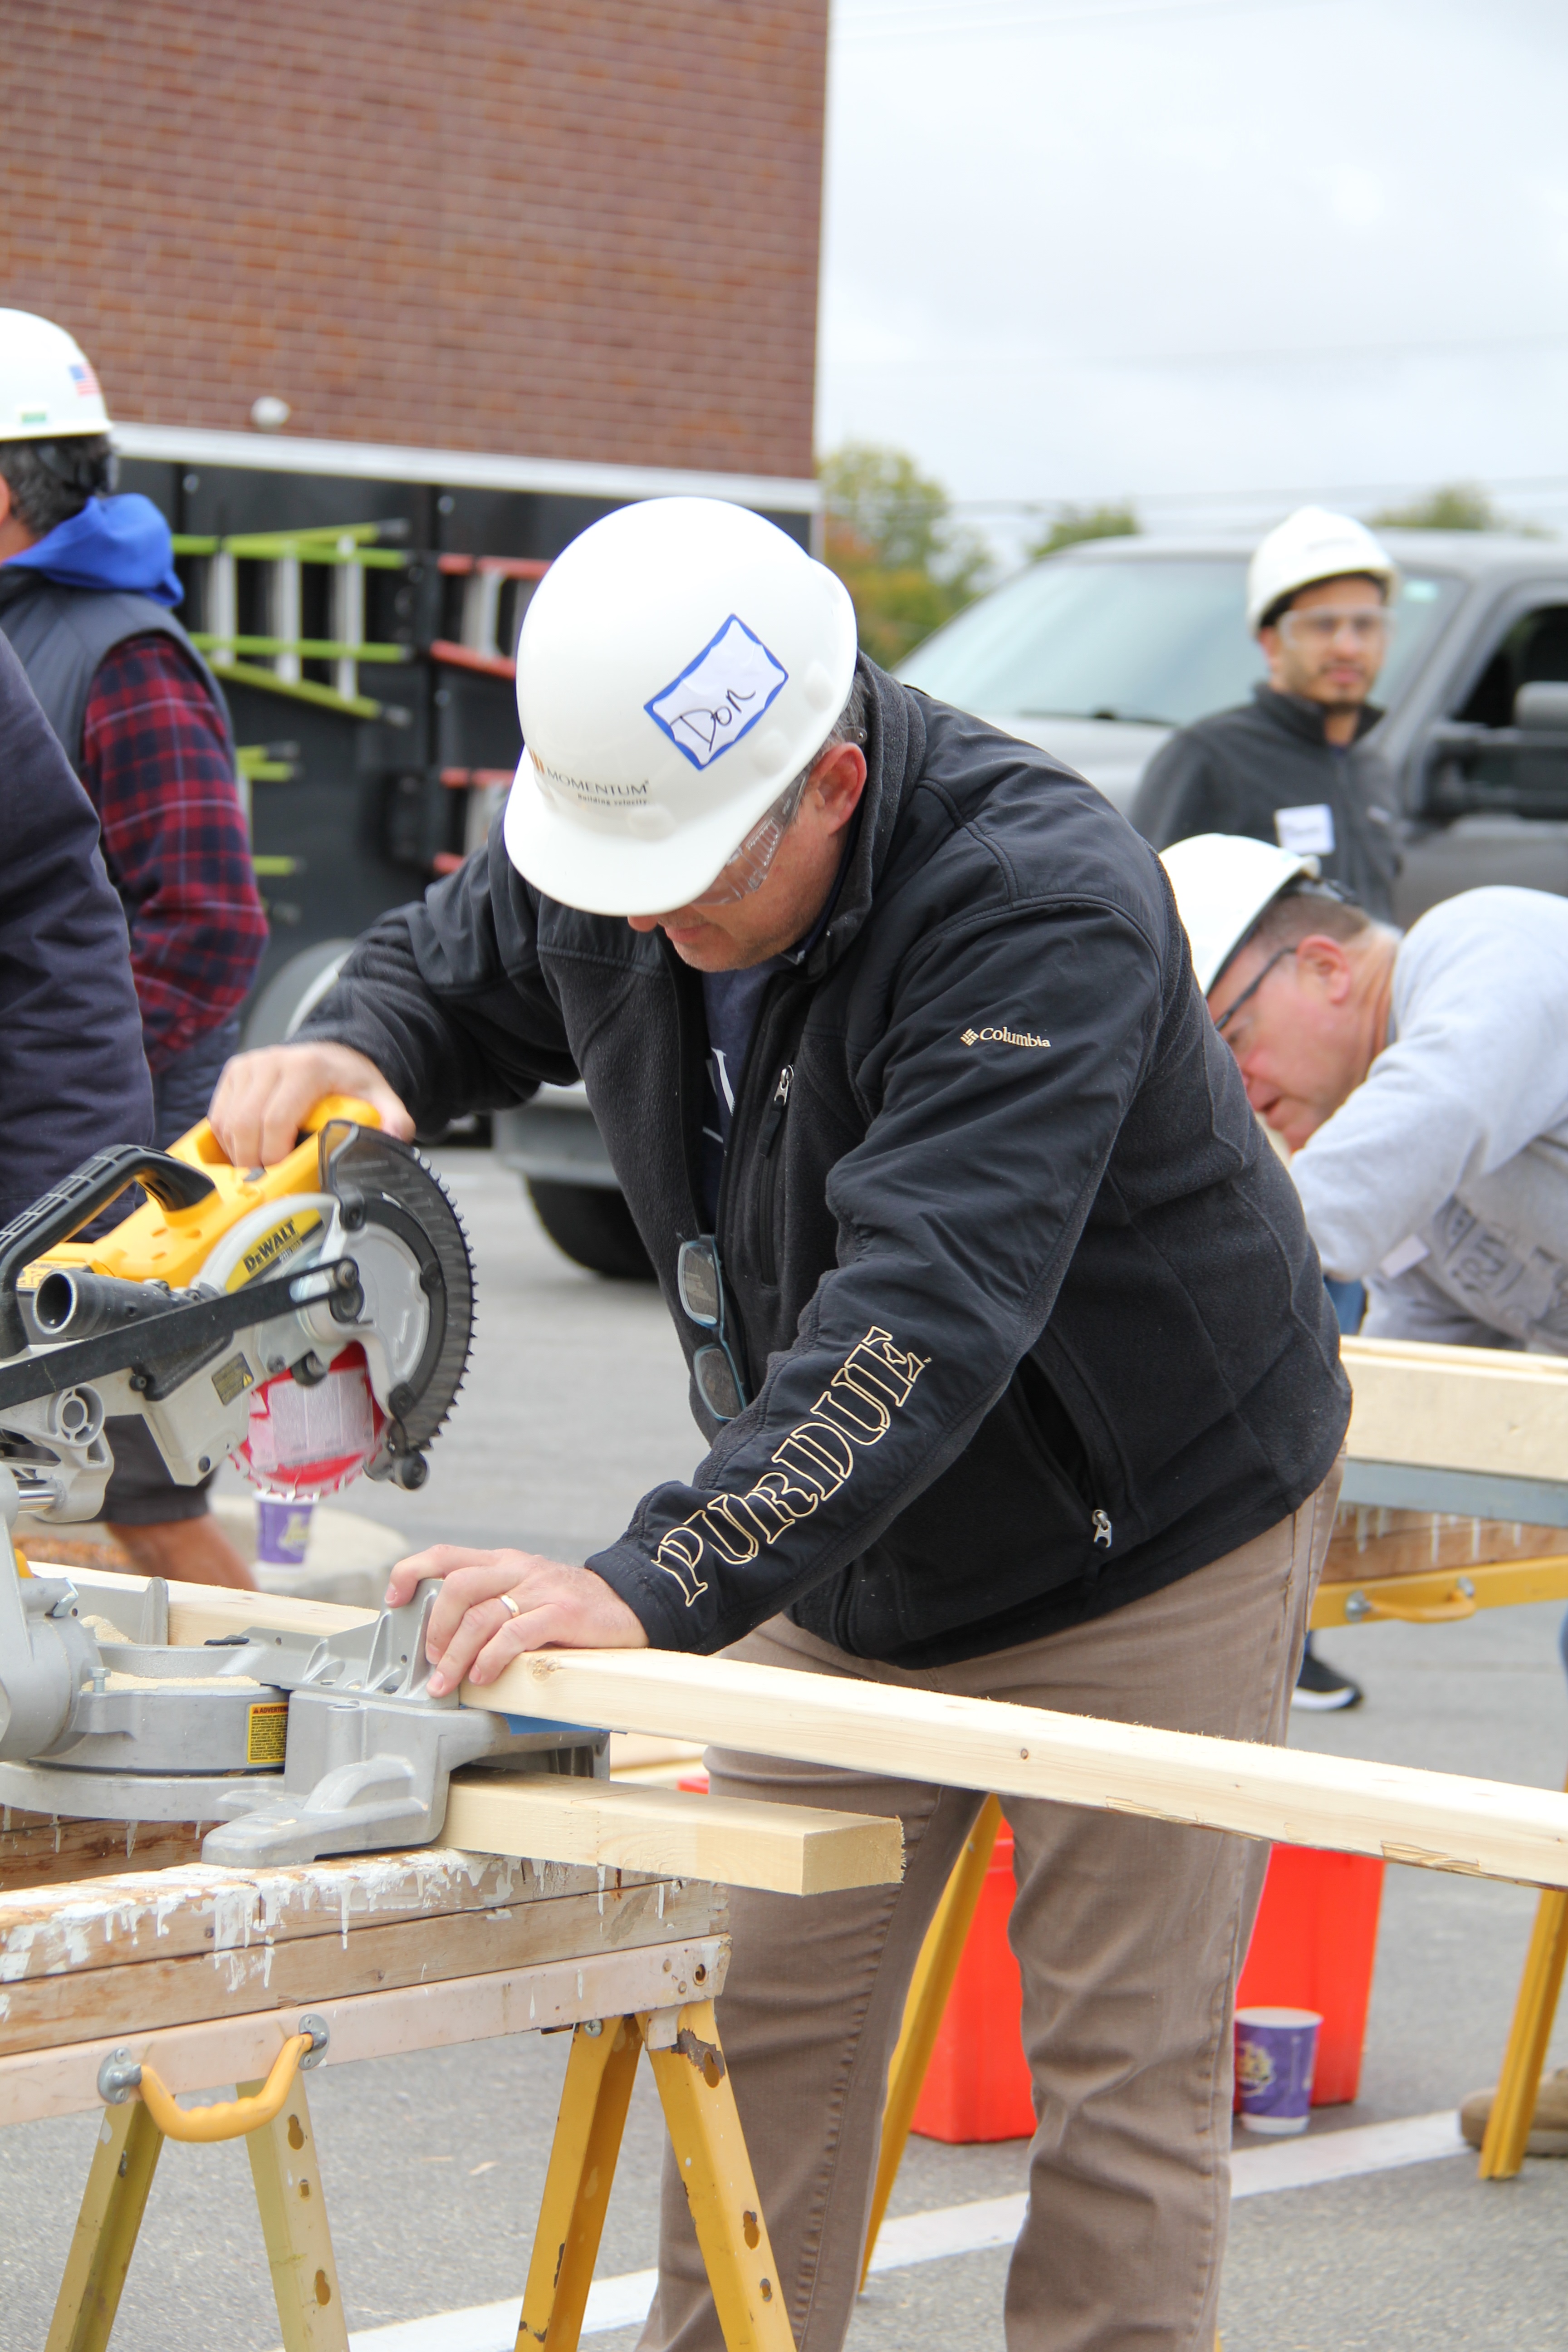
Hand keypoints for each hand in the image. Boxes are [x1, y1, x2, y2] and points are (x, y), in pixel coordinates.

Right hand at [208, 1042, 414, 1168]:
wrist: (333, 1056)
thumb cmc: (350, 1082)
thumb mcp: (379, 1099)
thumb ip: (392, 1119)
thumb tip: (393, 1135)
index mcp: (307, 1069)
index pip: (276, 1119)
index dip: (273, 1155)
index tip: (282, 1177)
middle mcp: (273, 1062)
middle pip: (246, 1124)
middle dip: (253, 1162)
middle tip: (268, 1182)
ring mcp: (249, 1066)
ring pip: (226, 1123)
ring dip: (238, 1154)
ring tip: (259, 1169)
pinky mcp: (233, 1074)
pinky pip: (217, 1117)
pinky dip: (227, 1142)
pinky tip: (248, 1151)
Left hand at [384, 1545, 649, 1691]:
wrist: (629, 1603)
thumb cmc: (569, 1607)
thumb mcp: (525, 1593)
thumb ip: (489, 1606)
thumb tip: (443, 1639)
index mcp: (503, 1562)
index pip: (446, 1555)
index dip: (412, 1572)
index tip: (393, 1599)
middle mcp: (518, 1569)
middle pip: (458, 1587)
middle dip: (436, 1627)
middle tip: (432, 1660)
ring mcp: (540, 1590)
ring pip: (482, 1616)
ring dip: (457, 1654)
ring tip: (449, 1681)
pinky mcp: (562, 1614)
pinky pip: (517, 1634)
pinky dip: (493, 1657)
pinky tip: (484, 1674)